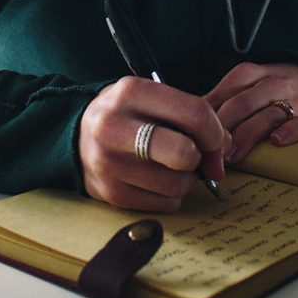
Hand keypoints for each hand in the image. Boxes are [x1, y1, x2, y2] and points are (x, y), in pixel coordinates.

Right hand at [79, 77, 230, 211]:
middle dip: (199, 158)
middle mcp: (114, 126)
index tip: (216, 141)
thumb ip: (190, 114)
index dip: (216, 132)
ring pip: (178, 184)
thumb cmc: (127, 115)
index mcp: (131, 92)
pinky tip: (154, 180)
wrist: (75, 135)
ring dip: (185, 179)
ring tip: (168, 166)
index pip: (194, 114)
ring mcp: (108, 163)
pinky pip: (164, 204)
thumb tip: (223, 150)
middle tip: (193, 155)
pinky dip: (169, 195)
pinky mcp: (109, 193)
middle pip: (184, 154)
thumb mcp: (151, 97)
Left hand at [204, 62, 297, 164]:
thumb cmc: (271, 91)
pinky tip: (275, 141)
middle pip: (242, 105)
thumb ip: (220, 99)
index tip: (194, 136)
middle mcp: (273, 84)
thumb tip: (185, 122)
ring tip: (232, 155)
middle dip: (223, 130)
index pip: (225, 92)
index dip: (207, 117)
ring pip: (267, 116)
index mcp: (251, 74)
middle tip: (209, 152)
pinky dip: (288, 133)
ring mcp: (296, 101)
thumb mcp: (246, 85)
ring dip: (246, 136)